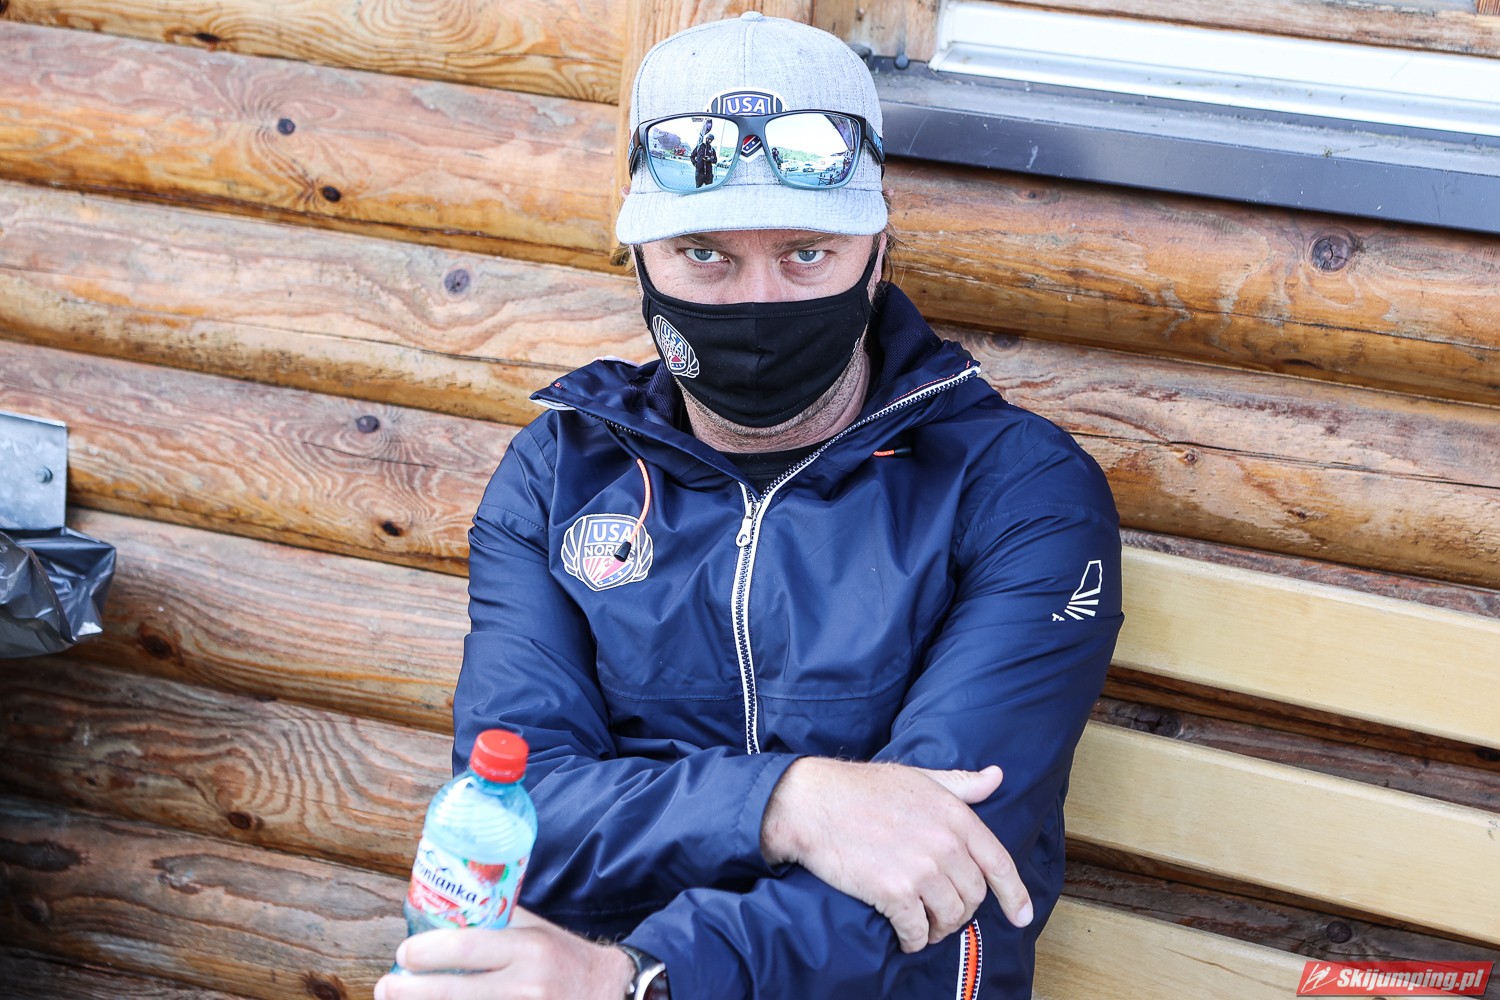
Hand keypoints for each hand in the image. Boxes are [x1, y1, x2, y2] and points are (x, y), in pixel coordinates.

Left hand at [374, 907, 632, 999]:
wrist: (609, 993)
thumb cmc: (563, 957)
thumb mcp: (535, 930)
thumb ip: (495, 922)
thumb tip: (444, 910)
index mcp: (528, 948)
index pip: (465, 948)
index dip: (425, 953)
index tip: (403, 954)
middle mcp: (526, 985)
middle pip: (452, 993)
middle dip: (409, 991)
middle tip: (385, 987)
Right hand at [761, 759, 1031, 953]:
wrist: (814, 804)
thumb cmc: (863, 789)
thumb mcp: (919, 777)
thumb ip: (960, 784)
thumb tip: (996, 777)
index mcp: (955, 815)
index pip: (999, 862)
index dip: (1014, 894)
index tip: (1022, 917)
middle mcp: (945, 844)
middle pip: (974, 896)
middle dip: (961, 910)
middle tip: (941, 912)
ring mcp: (921, 869)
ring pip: (950, 917)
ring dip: (939, 929)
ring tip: (923, 926)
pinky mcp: (894, 892)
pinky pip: (918, 931)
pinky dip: (914, 940)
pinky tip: (904, 937)